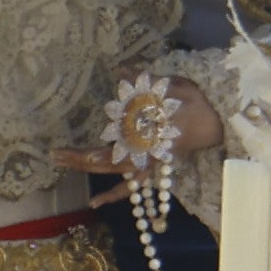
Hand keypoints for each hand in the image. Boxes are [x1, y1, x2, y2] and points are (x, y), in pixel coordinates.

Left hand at [52, 78, 226, 178]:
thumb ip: (144, 81)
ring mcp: (148, 161)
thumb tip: (121, 69)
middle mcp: (145, 152)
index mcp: (148, 135)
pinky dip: (113, 194)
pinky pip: (130, 184)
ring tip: (62, 160)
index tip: (66, 150)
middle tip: (54, 154)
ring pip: (113, 172)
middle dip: (79, 159)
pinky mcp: (151, 165)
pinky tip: (96, 201)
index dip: (88, 153)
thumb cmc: (193, 101)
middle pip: (106, 162)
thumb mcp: (170, 86)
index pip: (112, 149)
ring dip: (87, 167)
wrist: (216, 120)